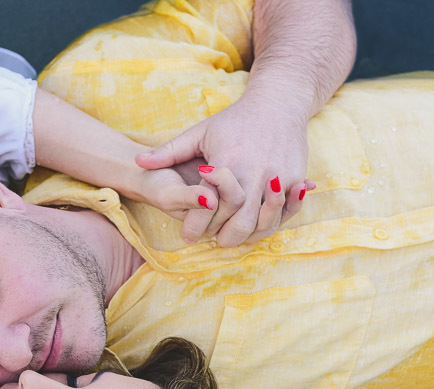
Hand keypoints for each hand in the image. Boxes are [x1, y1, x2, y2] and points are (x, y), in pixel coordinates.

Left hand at [136, 92, 312, 246]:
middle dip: (224, 238)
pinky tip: (255, 225)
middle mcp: (254, 172)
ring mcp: (278, 177)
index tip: (187, 235)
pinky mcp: (296, 178)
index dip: (196, 226)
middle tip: (214, 240)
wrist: (278, 103)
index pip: (209, 208)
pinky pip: (285, 213)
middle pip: (239, 223)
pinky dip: (270, 223)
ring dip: (248, 235)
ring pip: (263, 223)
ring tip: (233, 235)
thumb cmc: (234, 121)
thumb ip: (168, 151)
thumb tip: (137, 162)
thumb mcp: (200, 132)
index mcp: (227, 163)